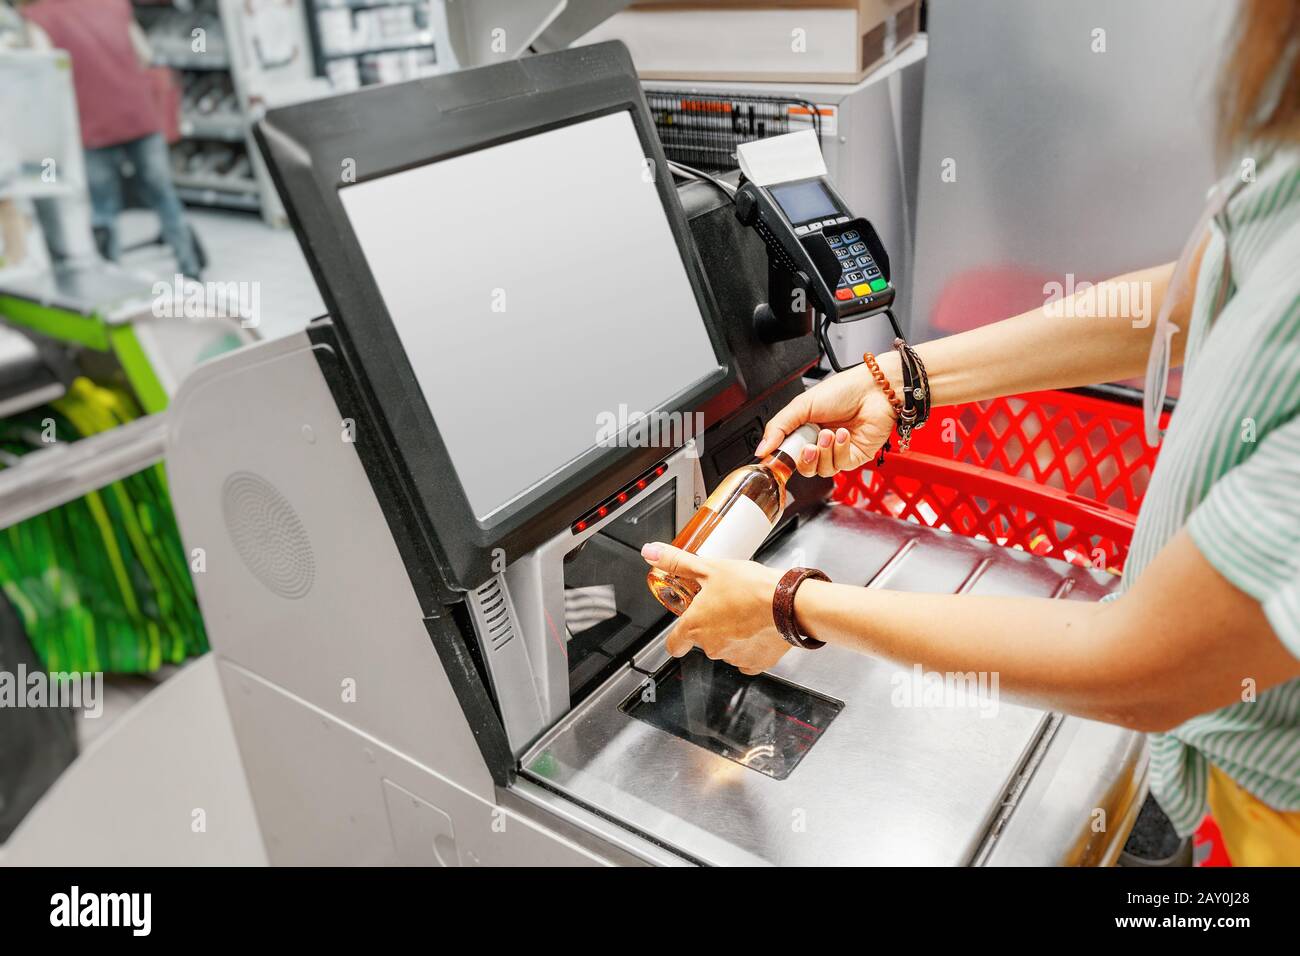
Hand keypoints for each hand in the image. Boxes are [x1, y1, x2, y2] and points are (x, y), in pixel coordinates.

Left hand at [642, 542, 789, 674]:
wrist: (787, 602)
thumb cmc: (749, 586)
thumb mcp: (708, 567)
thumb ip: (677, 563)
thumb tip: (651, 552)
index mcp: (695, 627)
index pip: (673, 645)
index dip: (677, 638)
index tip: (683, 629)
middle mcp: (712, 647)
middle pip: (703, 642)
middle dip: (711, 625)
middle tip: (724, 603)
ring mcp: (734, 657)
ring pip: (726, 648)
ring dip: (731, 634)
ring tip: (744, 610)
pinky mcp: (757, 663)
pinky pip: (748, 657)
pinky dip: (751, 645)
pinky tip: (757, 628)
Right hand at [754, 353, 898, 477]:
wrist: (875, 390)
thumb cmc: (843, 390)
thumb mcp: (802, 405)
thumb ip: (779, 427)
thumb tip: (761, 448)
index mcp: (805, 429)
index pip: (788, 453)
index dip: (783, 458)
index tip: (777, 457)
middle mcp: (821, 442)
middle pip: (804, 467)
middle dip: (805, 459)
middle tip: (808, 445)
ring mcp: (838, 451)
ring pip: (822, 469)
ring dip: (825, 452)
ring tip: (830, 433)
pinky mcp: (855, 457)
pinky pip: (841, 465)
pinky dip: (840, 450)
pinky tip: (844, 435)